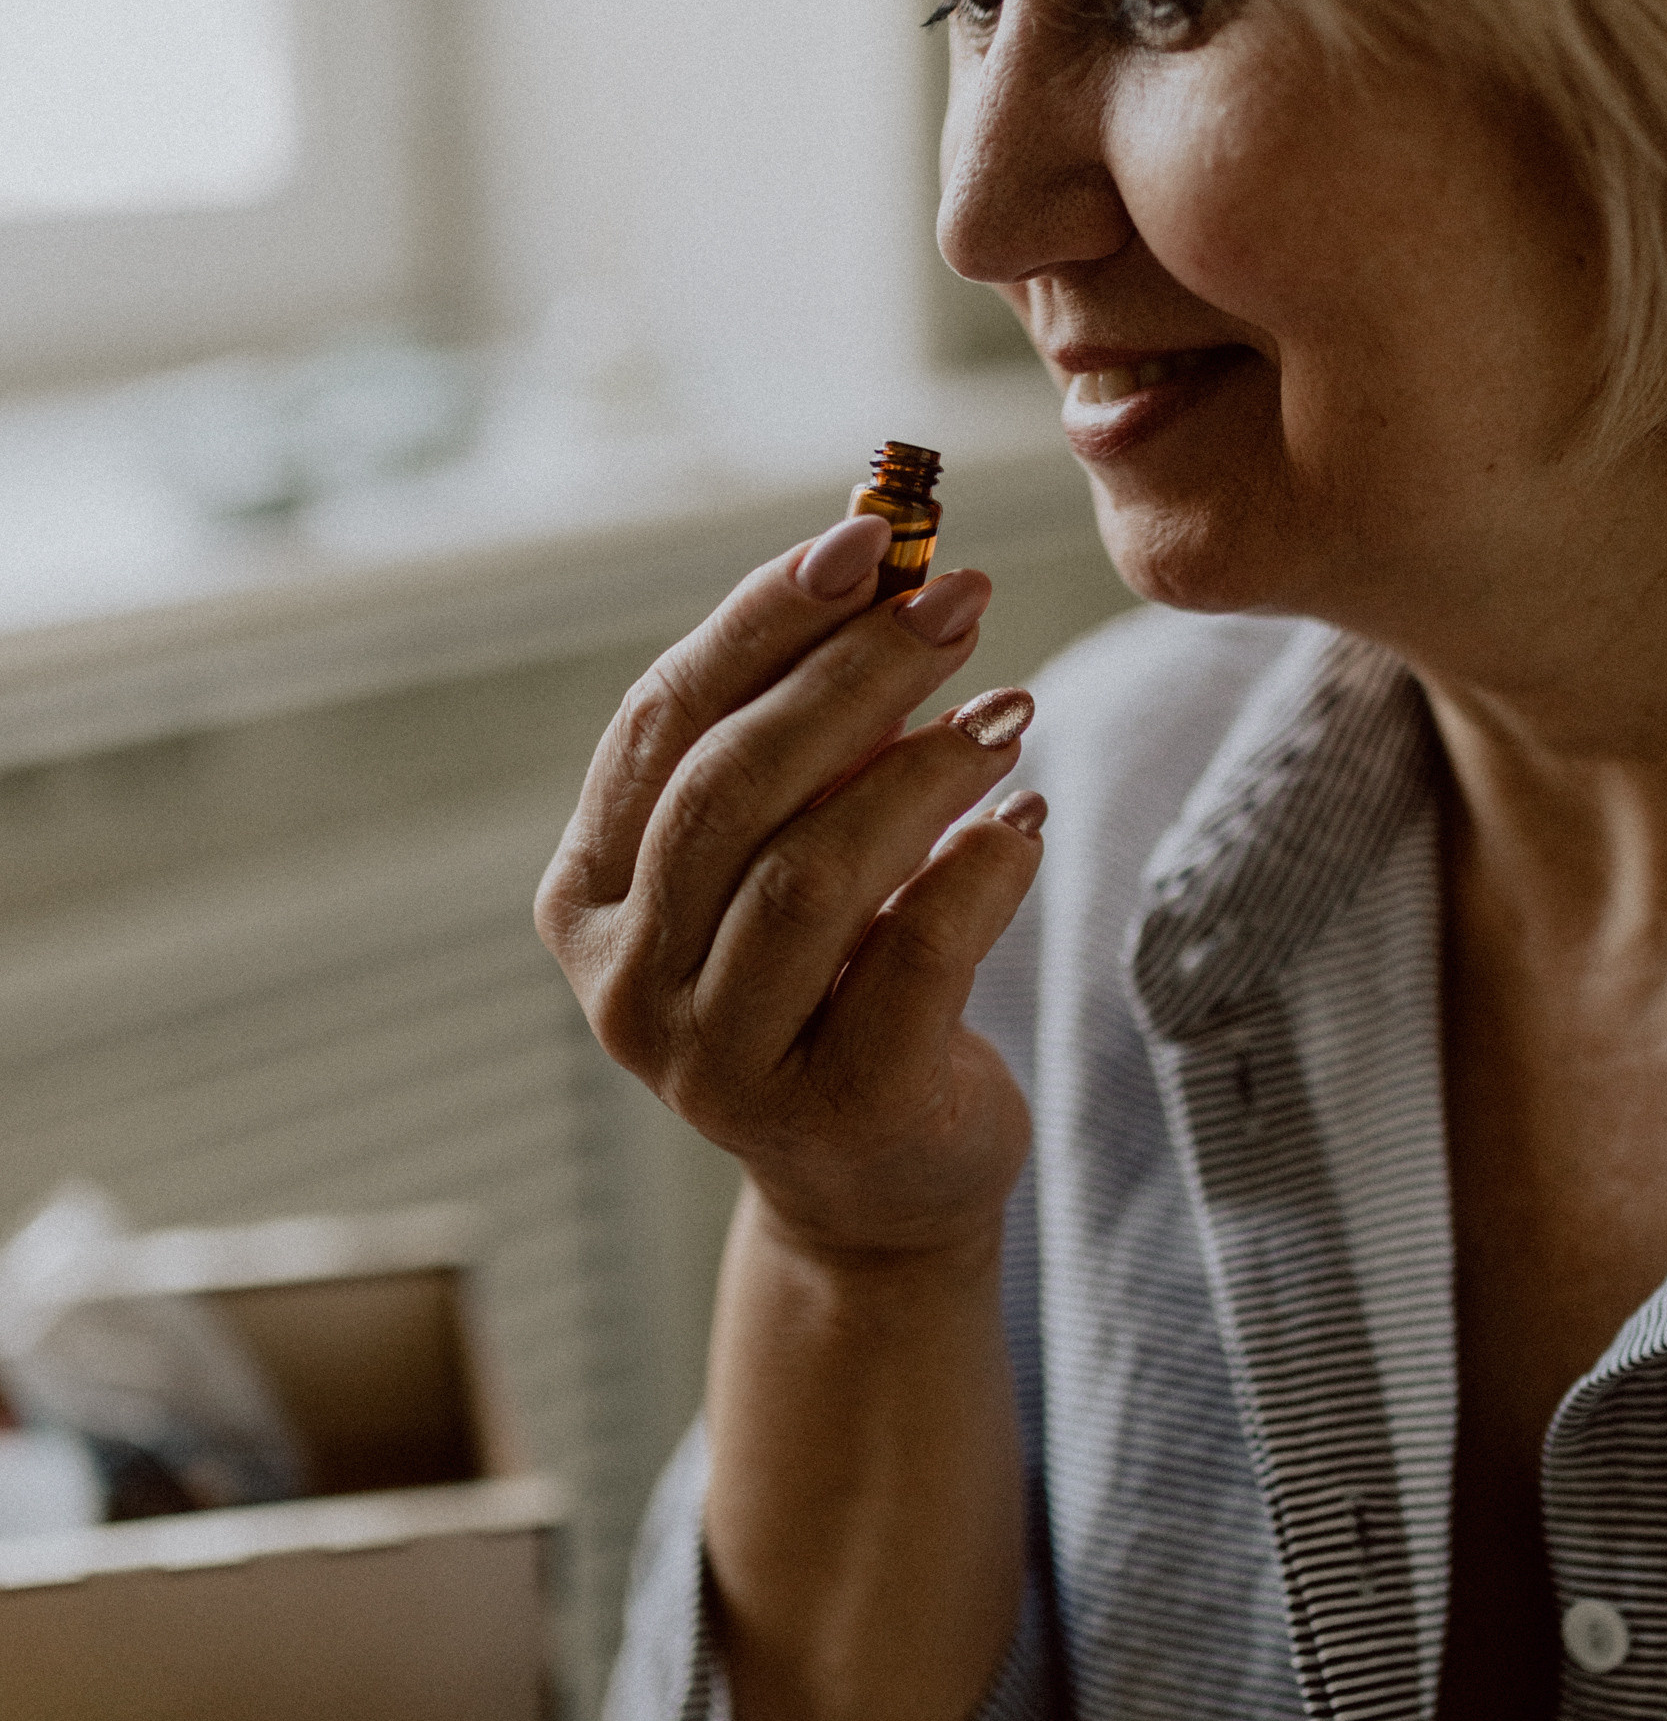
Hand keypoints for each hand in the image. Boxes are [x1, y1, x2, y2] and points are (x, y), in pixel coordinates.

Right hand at [536, 510, 1046, 1262]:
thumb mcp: (799, 854)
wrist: (879, 1184)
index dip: (761, 618)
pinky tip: (1024, 827)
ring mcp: (716, 1063)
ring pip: (812, 872)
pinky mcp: (832, 1110)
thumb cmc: (837, 985)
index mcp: (588, 898)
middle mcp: (626, 986)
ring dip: (924, 769)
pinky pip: (915, 956)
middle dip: (854, 673)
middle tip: (960, 598)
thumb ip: (812, 741)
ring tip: (1009, 713)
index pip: (662, 721)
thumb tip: (893, 570)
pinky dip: (979, 871)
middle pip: (733, 786)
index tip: (865, 536)